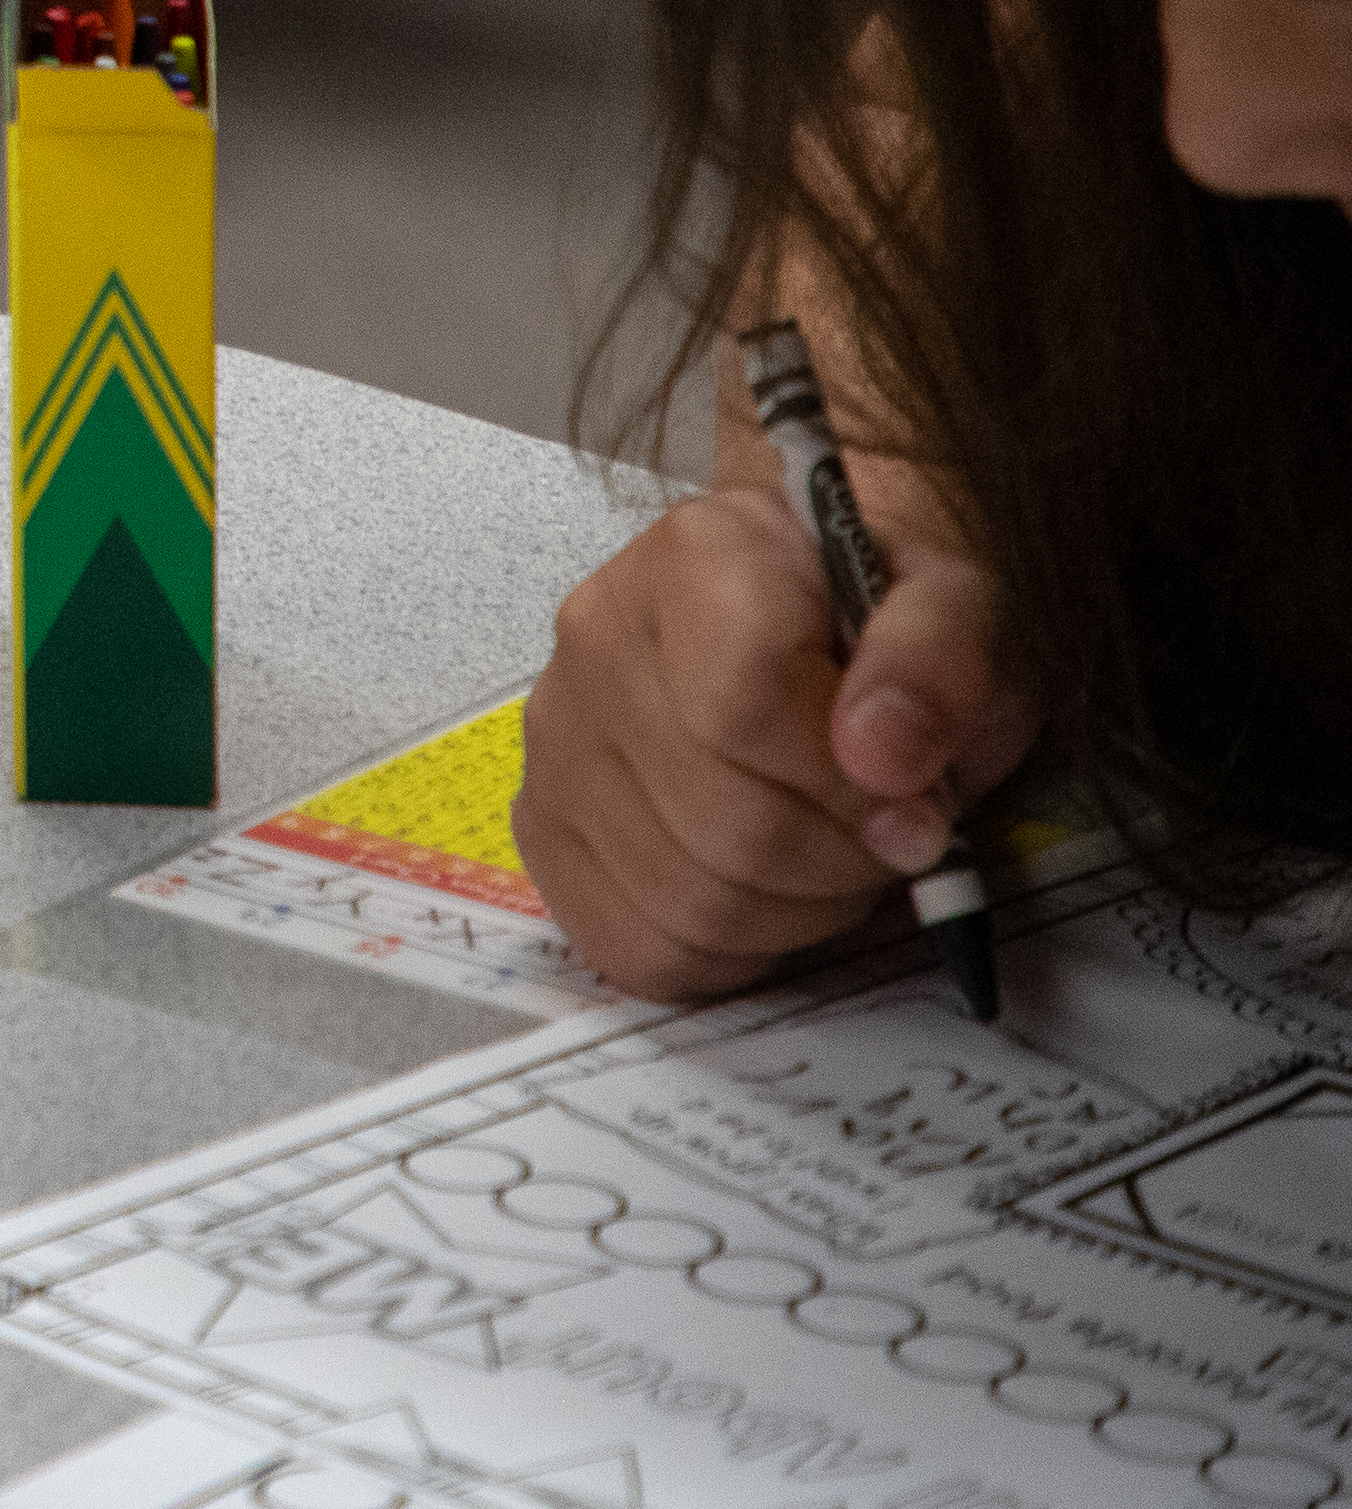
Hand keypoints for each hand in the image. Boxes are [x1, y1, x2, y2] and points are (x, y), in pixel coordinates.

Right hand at [519, 476, 1035, 998]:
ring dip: (794, 910)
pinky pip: (631, 942)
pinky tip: (766, 889)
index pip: (741, 709)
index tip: (917, 798)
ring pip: (682, 899)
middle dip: (839, 859)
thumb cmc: (889, 616)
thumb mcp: (964, 607)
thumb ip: (936, 663)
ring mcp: (556, 736)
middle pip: (721, 824)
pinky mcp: (543, 819)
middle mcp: (597, 640)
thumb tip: (884, 759)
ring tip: (826, 849)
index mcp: (698, 559)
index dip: (849, 787)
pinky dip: (724, 949)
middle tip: (883, 830)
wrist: (824, 610)